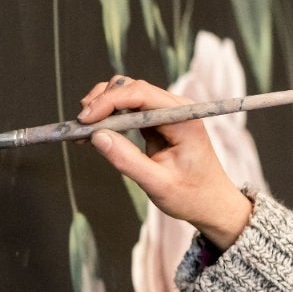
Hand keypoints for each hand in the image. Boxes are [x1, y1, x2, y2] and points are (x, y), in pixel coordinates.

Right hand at [77, 76, 252, 249]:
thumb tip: (96, 136)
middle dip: (102, 101)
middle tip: (81, 124)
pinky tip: (94, 131)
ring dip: (103, 105)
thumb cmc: (191, 196)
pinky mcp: (157, 121)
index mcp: (183, 119)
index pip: (140, 94)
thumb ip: (126, 159)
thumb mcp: (157, 184)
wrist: (211, 203)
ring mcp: (166, 113)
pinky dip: (109, 116)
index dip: (108, 102)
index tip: (85, 120)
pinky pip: (129, 109)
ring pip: (127, 93)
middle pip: (131, 87)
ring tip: (85, 127)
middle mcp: (175, 109)